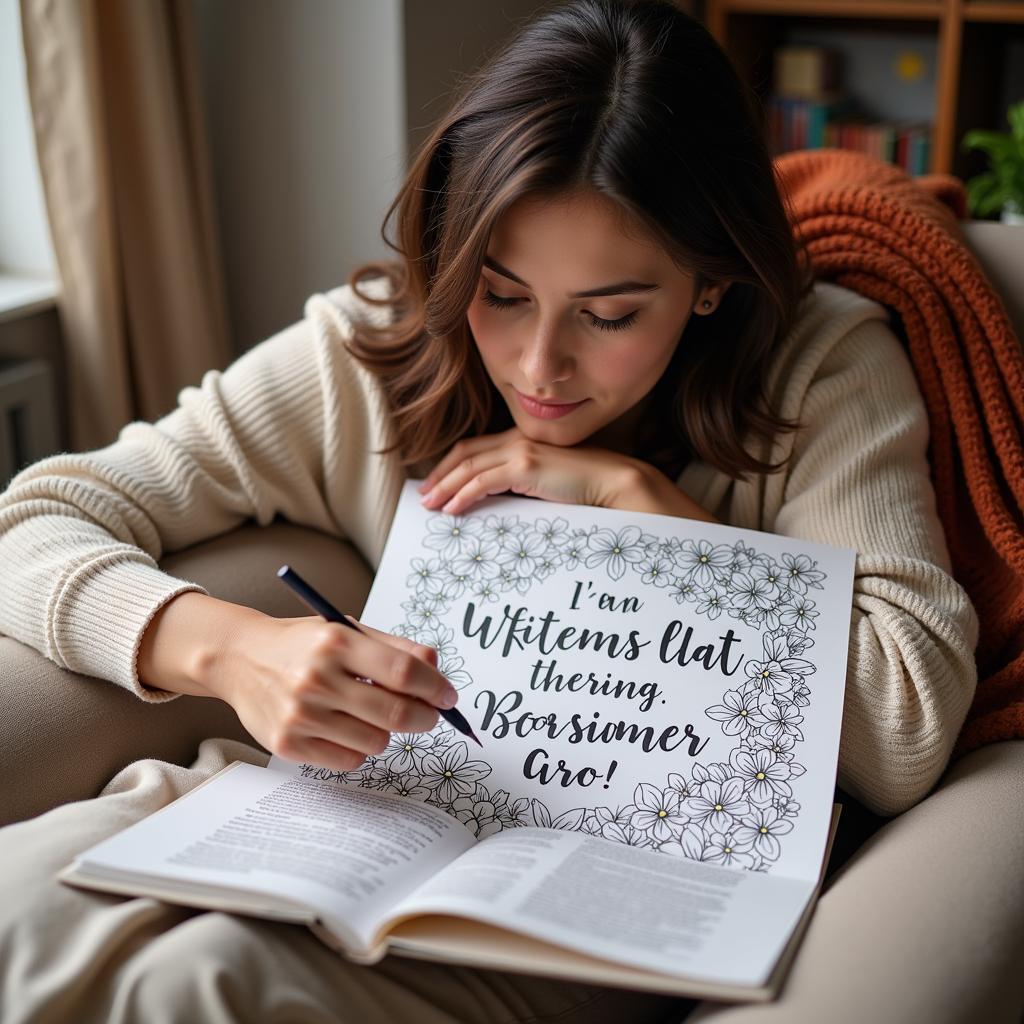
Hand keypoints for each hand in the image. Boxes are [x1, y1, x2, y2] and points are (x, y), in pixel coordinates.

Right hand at [214, 613, 458, 771]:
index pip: (402, 671)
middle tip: (430, 715)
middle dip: (424, 717)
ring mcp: (300, 714)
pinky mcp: (287, 744)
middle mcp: (316, 678)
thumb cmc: (304, 644)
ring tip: (372, 716)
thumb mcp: (347, 631)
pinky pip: (349, 761)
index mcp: (336, 642)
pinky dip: (358, 749)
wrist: (240, 658)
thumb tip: (436, 668)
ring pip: (376, 742)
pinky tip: (346, 729)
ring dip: (386, 733)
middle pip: (395, 712)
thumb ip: (394, 648)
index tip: (448, 697)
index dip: (434, 687)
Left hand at [417, 427, 641, 514]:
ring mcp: (520, 450)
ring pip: (469, 468)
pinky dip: (463, 496)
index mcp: (522, 440)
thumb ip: (524, 484)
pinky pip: (482, 482)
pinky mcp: (524, 466)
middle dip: (440, 475)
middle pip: (465, 454)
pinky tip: (453, 510)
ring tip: (430, 505)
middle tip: (424, 495)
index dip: (451, 465)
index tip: (436, 484)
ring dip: (445, 487)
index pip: (475, 448)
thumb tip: (499, 502)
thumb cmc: (587, 487)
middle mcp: (517, 439)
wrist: (614, 481)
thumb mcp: (548, 481)